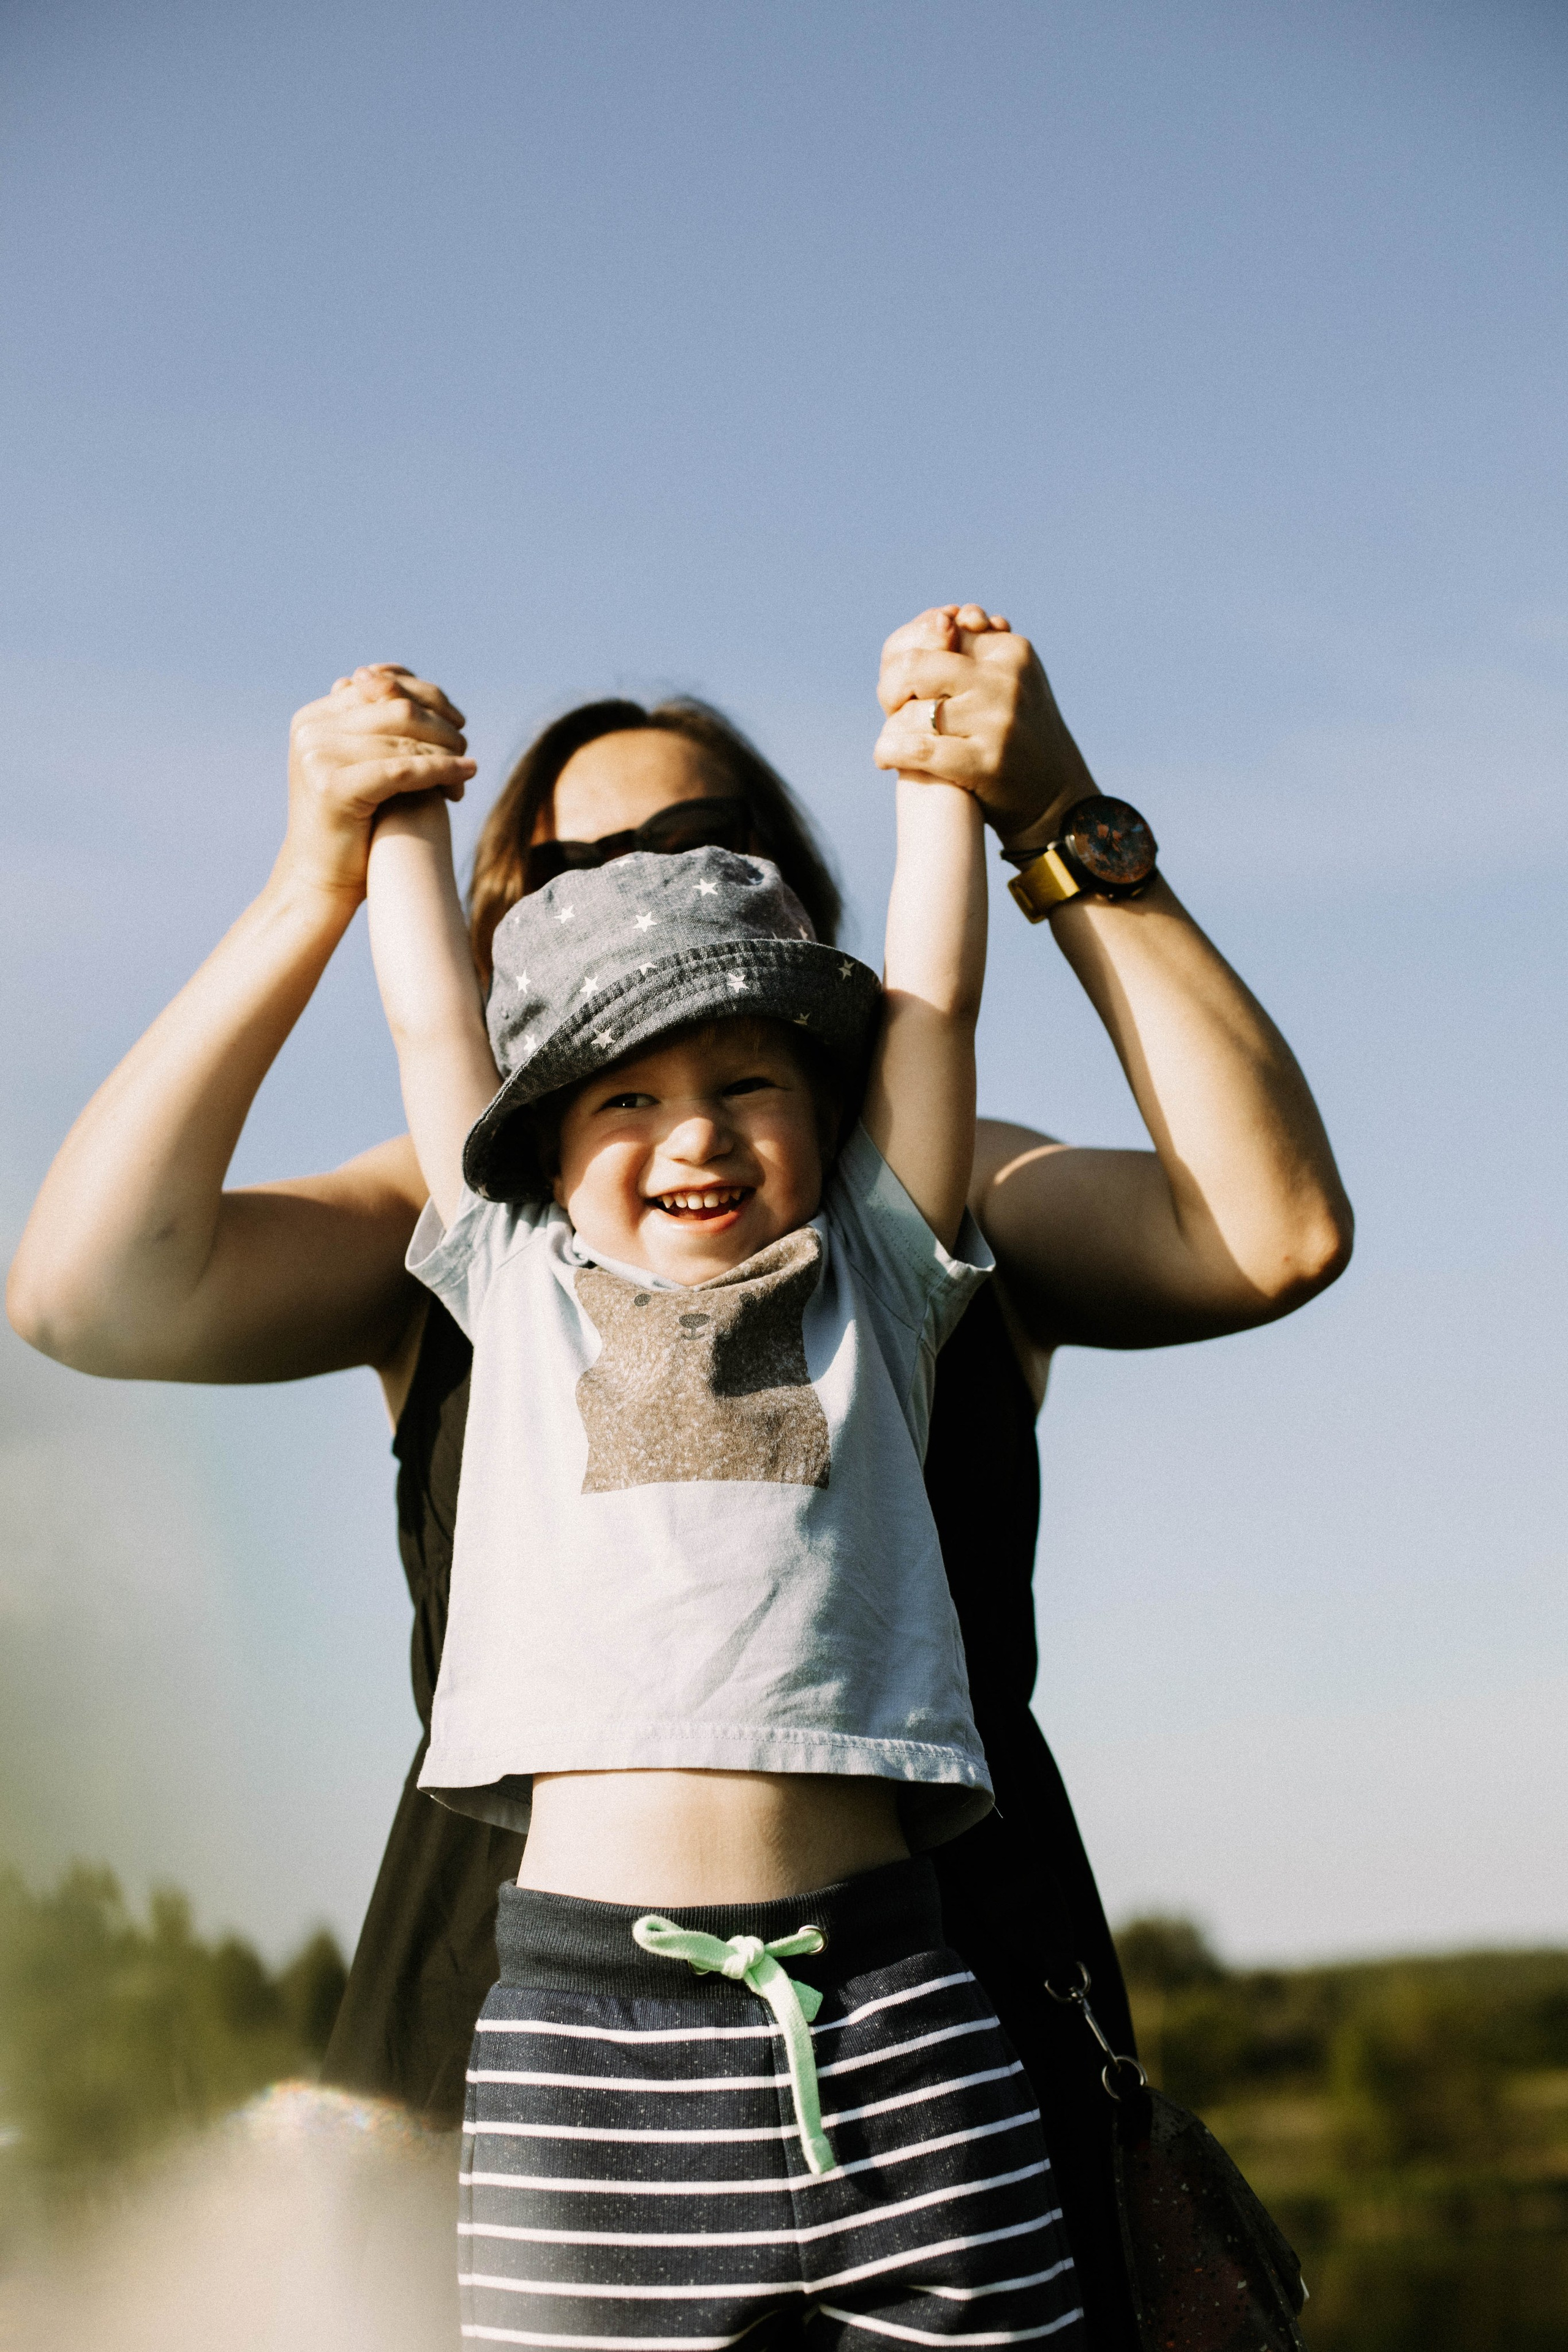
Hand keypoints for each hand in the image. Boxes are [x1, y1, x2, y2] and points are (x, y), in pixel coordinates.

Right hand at [280, 664, 474, 901]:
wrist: (320, 883)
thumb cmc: (350, 827)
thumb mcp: (359, 763)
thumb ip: (373, 724)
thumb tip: (396, 677)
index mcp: (314, 717)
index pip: (383, 686)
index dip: (428, 698)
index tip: (458, 720)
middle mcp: (311, 729)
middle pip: (398, 708)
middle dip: (441, 726)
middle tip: (465, 748)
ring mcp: (317, 755)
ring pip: (404, 737)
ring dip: (446, 752)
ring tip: (466, 772)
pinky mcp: (333, 786)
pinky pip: (402, 769)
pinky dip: (440, 770)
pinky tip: (465, 777)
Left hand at [873, 606, 1096, 854]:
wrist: (1056, 797)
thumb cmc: (1019, 735)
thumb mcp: (1011, 681)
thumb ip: (978, 648)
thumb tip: (949, 616)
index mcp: (1011, 651)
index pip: (936, 633)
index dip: (909, 655)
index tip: (907, 681)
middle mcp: (1006, 681)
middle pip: (915, 666)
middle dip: (891, 688)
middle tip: (890, 708)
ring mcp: (998, 721)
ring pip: (913, 711)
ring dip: (891, 727)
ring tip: (890, 739)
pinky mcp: (987, 762)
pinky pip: (920, 749)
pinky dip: (892, 751)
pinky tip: (885, 757)